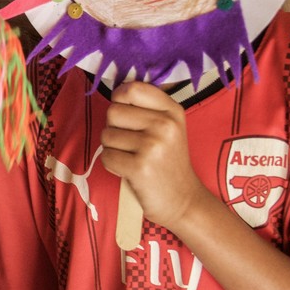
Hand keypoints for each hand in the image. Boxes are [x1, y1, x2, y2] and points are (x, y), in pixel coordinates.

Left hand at [99, 81, 209, 229]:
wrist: (183, 200)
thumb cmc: (168, 161)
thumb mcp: (170, 127)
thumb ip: (147, 107)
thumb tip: (117, 89)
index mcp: (172, 111)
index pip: (132, 89)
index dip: (119, 99)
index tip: (125, 113)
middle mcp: (165, 124)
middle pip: (113, 112)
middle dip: (114, 128)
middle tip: (131, 144)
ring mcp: (153, 146)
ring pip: (106, 135)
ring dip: (113, 148)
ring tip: (132, 158)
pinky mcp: (140, 167)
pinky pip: (106, 157)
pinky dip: (112, 165)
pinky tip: (129, 170)